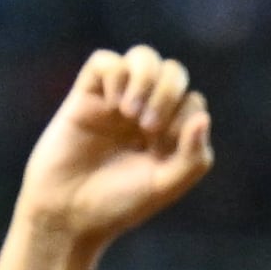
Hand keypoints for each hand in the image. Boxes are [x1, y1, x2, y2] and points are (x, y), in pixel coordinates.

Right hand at [13, 45, 212, 249]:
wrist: (67, 213)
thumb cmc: (117, 204)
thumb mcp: (164, 186)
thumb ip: (192, 157)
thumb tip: (203, 118)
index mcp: (169, 132)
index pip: (192, 100)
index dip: (184, 117)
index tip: (162, 147)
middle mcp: (145, 111)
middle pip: (173, 71)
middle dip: (168, 92)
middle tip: (148, 127)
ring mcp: (116, 101)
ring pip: (143, 57)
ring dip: (145, 78)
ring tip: (129, 112)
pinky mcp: (85, 95)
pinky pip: (105, 61)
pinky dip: (115, 74)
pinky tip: (110, 104)